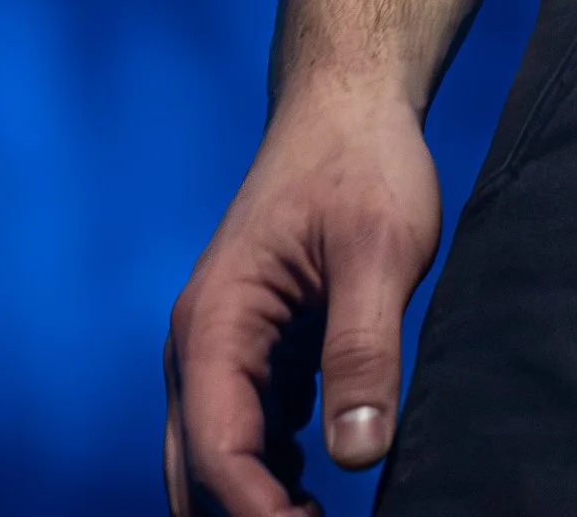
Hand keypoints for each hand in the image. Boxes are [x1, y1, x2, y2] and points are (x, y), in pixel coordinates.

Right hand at [164, 75, 439, 512]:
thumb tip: (359, 454)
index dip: (261, 516)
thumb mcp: (379, 251)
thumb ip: (363, 351)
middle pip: (199, 472)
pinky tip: (314, 483)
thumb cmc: (363, 162)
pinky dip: (266, 472)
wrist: (348, 101)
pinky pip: (242, 432)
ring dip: (253, 501)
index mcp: (213, 325)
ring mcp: (219, 348)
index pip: (220, 454)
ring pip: (215, 457)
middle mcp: (198, 346)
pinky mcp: (251, 348)